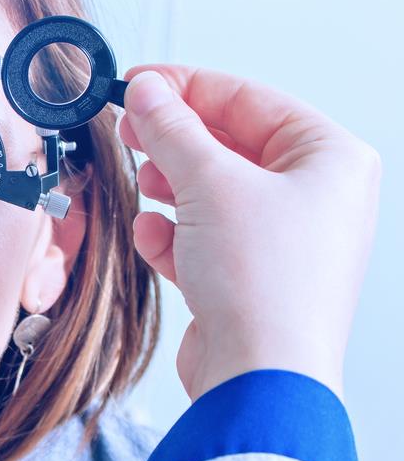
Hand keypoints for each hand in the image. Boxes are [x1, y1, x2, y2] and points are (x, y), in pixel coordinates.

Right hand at [118, 66, 380, 401]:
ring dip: (171, 188)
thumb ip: (172, 130)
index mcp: (329, 160)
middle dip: (175, 142)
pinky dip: (175, 234)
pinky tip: (154, 237)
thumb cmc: (264, 284)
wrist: (259, 378)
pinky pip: (205, 237)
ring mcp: (283, 241)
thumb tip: (147, 91)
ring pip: (213, 192)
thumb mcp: (209, 184)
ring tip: (146, 185)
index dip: (187, 87)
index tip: (139, 82)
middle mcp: (315, 198)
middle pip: (229, 145)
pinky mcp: (251, 278)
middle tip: (131, 129)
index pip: (249, 100)